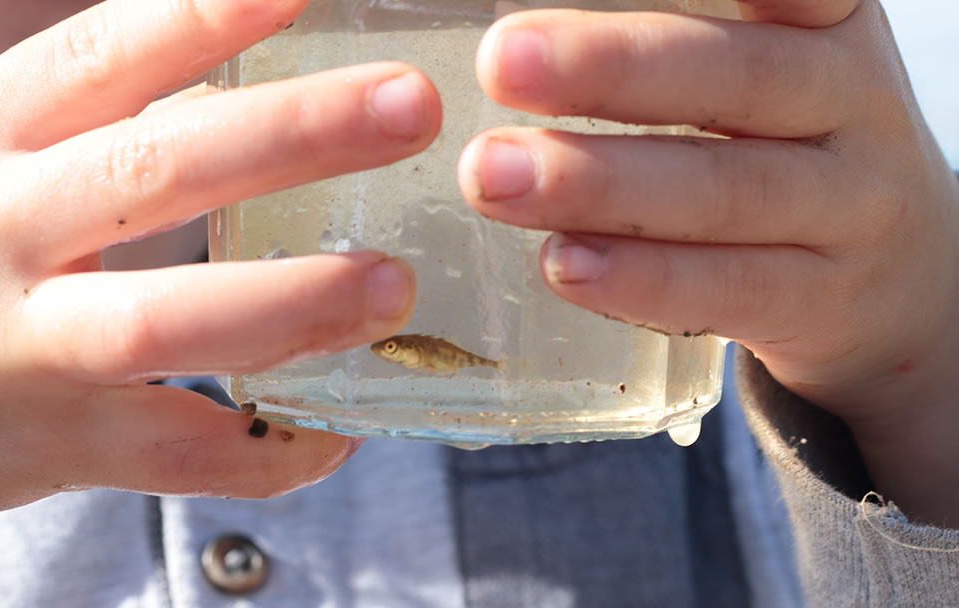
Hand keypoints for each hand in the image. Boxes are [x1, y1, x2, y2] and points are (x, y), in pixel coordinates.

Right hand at [0, 0, 438, 582]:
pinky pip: (179, 457)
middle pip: (156, 170)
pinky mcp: (53, 448)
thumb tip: (234, 59)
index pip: (103, 52)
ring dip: (293, 302)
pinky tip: (339, 428)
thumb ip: (85, 112)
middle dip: (293, 133)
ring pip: (165, 323)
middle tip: (408, 106)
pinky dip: (269, 451)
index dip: (211, 13)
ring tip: (392, 284)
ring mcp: (23, 348)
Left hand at [459, 0, 958, 523]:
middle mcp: (850, 104)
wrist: (903, 280)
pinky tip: (562, 263)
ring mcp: (849, 209)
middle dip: (612, 68)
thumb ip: (677, 48)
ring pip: (727, 192)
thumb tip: (530, 41)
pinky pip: (730, 288)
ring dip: (599, 184)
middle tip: (501, 63)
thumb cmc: (794, 147)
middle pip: (736, 78)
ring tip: (494, 177)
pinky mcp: (823, 300)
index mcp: (827, 26)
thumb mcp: (769, 70)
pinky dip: (642, 278)